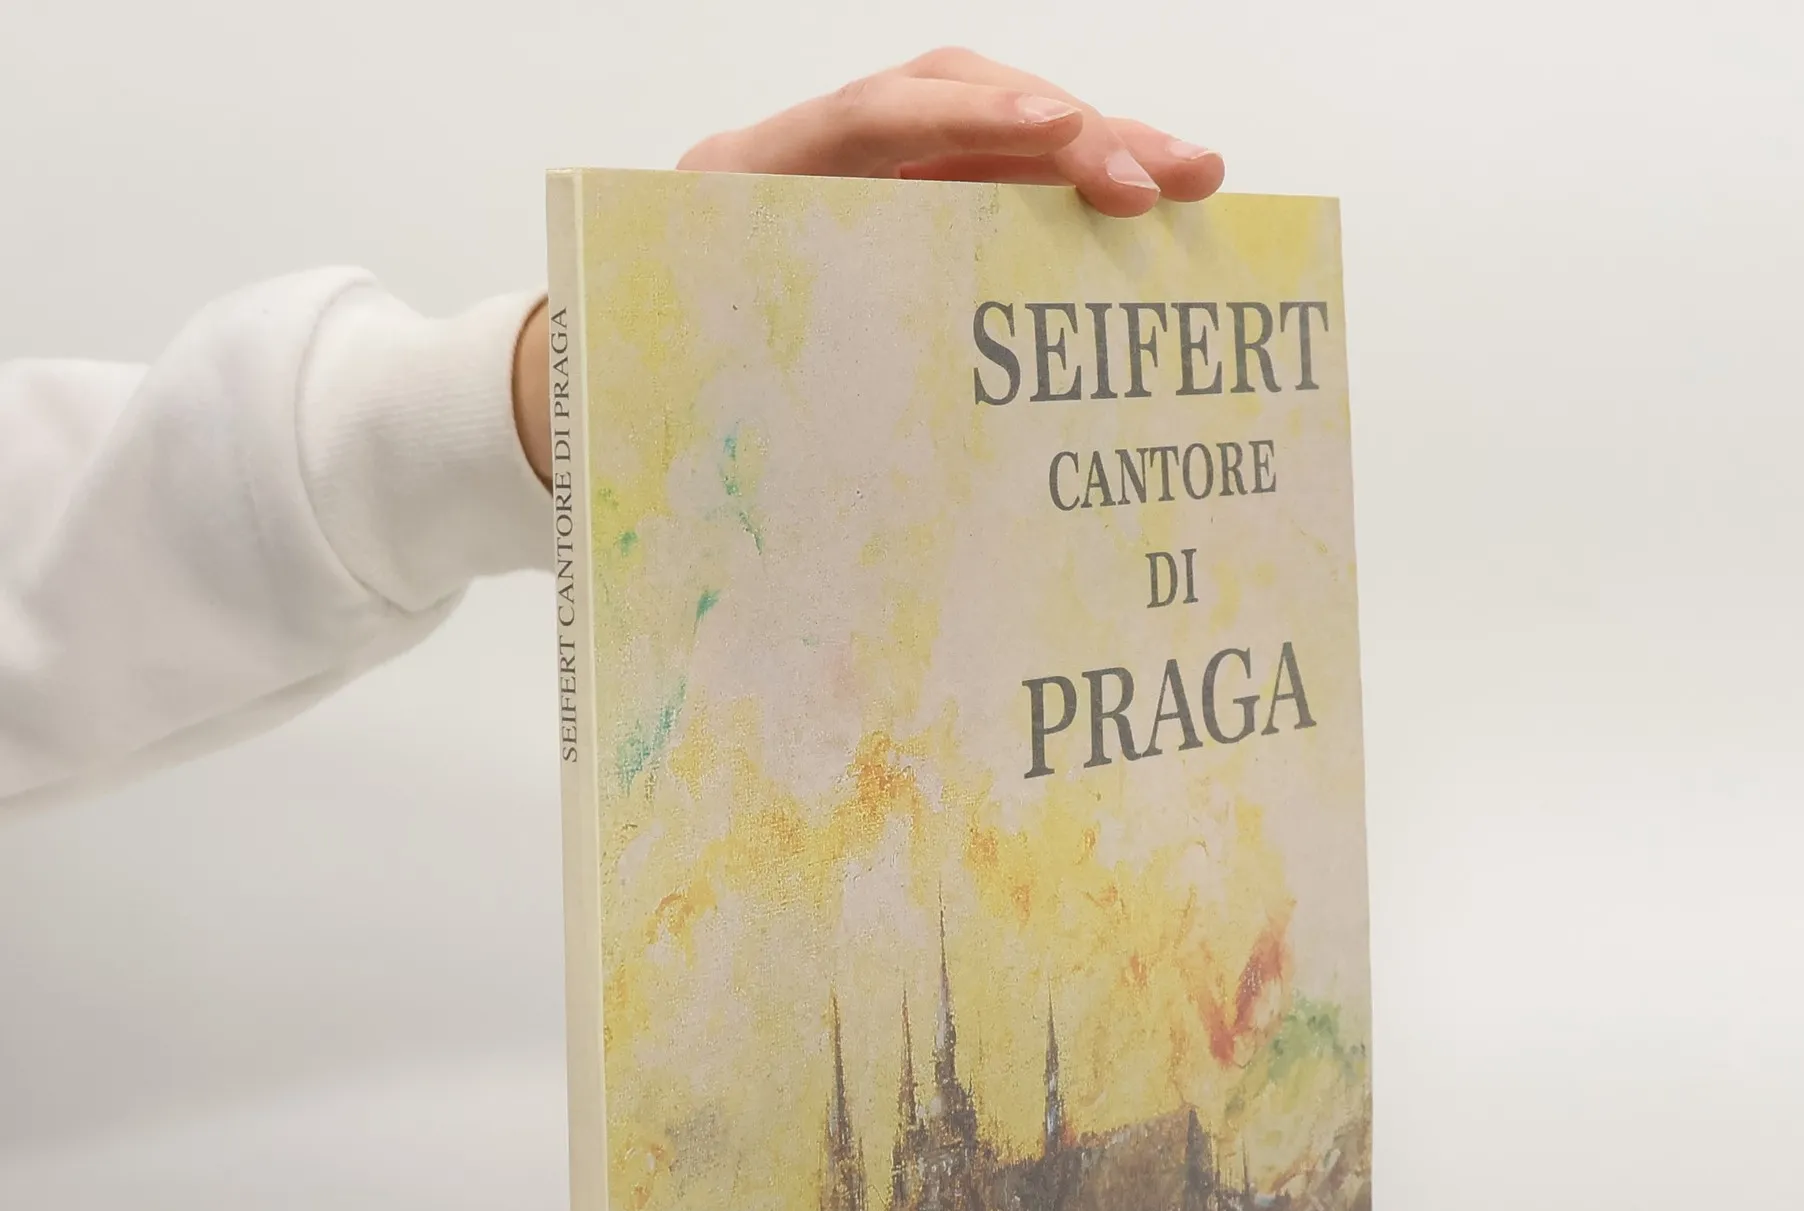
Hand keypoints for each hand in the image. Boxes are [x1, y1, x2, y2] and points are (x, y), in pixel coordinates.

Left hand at [515, 50, 1224, 482]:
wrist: (587, 394)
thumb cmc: (640, 401)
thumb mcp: (688, 399)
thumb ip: (762, 400)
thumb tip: (864, 481)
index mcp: (741, 187)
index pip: (868, 121)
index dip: (968, 120)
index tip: (1060, 133)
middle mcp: (804, 167)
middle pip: (949, 105)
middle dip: (1070, 130)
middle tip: (1168, 176)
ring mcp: (852, 189)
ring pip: (981, 142)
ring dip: (1090, 156)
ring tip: (1187, 182)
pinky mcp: (887, 221)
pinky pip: (980, 192)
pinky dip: (1059, 202)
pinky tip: (1133, 218)